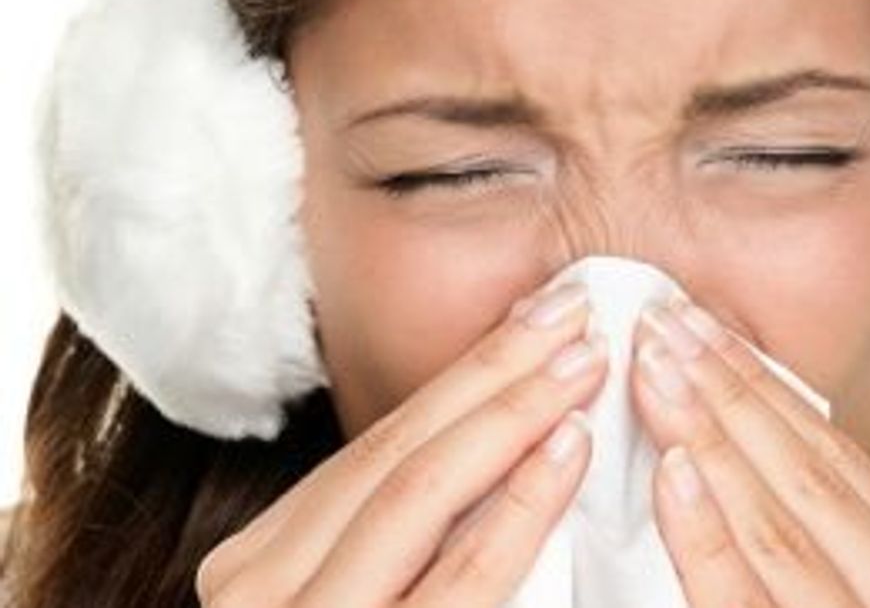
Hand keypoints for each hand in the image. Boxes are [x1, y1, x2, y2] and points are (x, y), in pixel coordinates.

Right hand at [195, 279, 607, 606]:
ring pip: (414, 494)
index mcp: (266, 559)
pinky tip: (568, 453)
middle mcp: (262, 590)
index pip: (381, 447)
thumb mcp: (367, 586)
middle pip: (399, 453)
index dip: (466, 374)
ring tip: (583, 361)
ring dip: (509, 415)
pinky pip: (453, 582)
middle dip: (494, 372)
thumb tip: (508, 417)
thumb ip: (414, 521)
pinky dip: (514, 510)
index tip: (538, 316)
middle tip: (576, 313)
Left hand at [630, 296, 869, 607]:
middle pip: (811, 474)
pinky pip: (757, 600)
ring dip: (714, 435)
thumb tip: (731, 468)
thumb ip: (829, 541)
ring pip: (788, 521)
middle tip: (665, 318)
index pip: (836, 463)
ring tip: (655, 368)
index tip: (703, 329)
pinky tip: (676, 477)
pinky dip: (715, 537)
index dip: (764, 390)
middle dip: (730, 390)